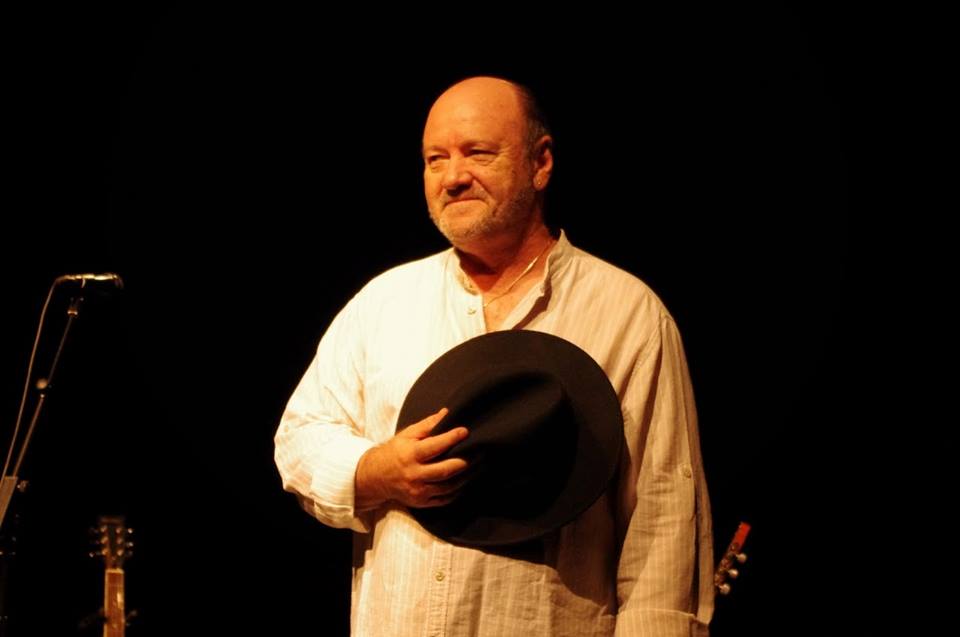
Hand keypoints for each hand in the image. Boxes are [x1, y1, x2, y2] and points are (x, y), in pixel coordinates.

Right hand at [355, 408, 469, 509]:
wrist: (376, 477)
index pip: (434, 446)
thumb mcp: (407, 435)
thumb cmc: (395, 452)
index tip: (465, 431)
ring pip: (447, 487)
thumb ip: (428, 425)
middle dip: (463, 462)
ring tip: (477, 467)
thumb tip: (447, 413)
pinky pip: (444, 499)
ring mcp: (418, 491)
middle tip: (479, 453)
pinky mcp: (421, 502)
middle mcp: (414, 474)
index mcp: (410, 455)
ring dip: (464, 477)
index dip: (451, 438)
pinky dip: (456, 491)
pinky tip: (464, 482)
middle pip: (444, 470)